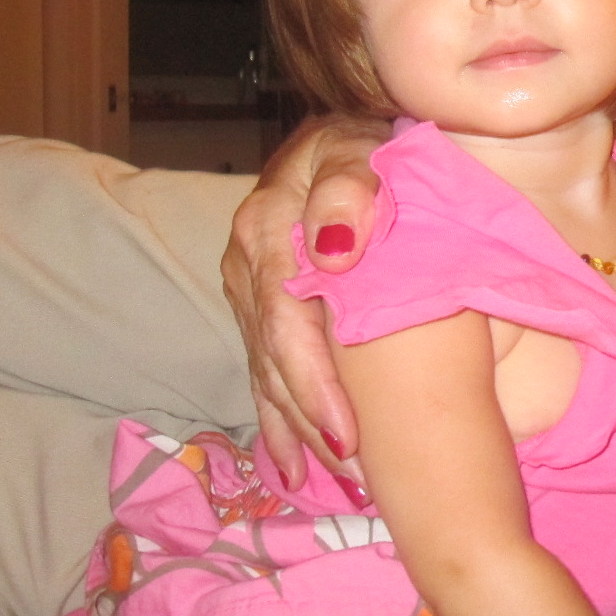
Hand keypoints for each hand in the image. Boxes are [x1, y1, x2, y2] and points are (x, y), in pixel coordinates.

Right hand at [220, 116, 387, 486]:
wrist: (347, 135)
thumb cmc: (368, 142)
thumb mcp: (361, 148)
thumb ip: (350, 188)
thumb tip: (333, 251)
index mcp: (270, 226)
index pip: (286, 320)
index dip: (314, 382)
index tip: (349, 431)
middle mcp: (248, 261)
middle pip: (273, 355)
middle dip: (309, 418)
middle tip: (353, 471)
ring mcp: (247, 284)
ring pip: (265, 369)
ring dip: (296, 427)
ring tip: (336, 480)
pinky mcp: (255, 301)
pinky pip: (261, 368)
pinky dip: (278, 418)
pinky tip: (292, 465)